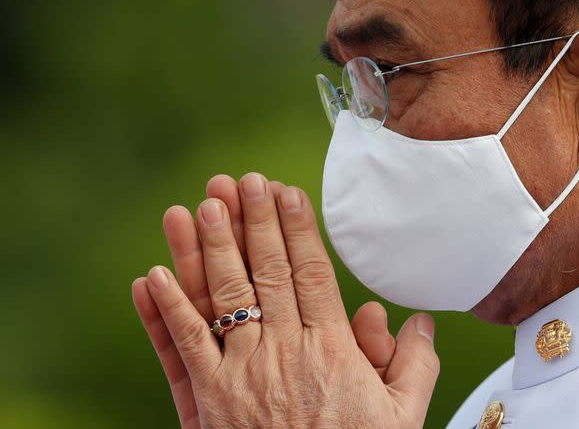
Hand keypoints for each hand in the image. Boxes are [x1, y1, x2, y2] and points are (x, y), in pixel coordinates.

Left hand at [132, 173, 439, 427]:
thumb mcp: (401, 417)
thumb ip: (415, 365)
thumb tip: (418, 319)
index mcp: (331, 352)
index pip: (311, 274)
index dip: (297, 229)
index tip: (286, 192)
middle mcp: (284, 354)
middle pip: (266, 274)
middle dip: (254, 222)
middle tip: (243, 180)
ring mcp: (241, 376)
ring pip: (224, 299)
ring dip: (210, 250)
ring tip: (203, 206)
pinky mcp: (207, 401)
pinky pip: (183, 349)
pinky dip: (166, 311)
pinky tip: (153, 275)